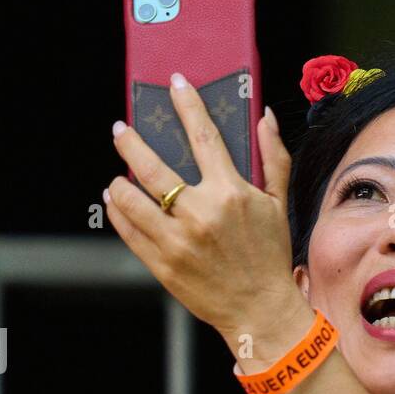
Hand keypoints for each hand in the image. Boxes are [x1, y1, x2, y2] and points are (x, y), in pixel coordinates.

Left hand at [104, 77, 300, 338]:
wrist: (260, 310)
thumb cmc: (270, 257)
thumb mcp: (277, 205)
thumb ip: (273, 159)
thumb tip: (265, 117)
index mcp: (230, 193)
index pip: (204, 136)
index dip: (187, 105)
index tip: (174, 84)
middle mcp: (200, 213)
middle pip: (152, 166)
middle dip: (130, 142)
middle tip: (121, 130)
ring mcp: (177, 241)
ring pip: (130, 199)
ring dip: (118, 182)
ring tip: (117, 177)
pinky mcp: (163, 265)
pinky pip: (129, 231)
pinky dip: (118, 213)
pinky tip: (117, 203)